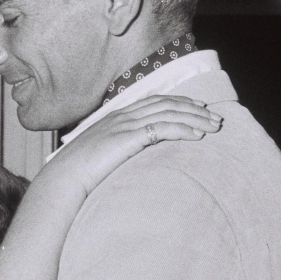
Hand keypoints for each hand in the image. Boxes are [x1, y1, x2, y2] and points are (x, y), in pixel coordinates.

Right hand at [35, 94, 220, 201]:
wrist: (64, 178)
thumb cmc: (78, 173)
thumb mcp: (100, 156)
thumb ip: (117, 150)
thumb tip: (127, 159)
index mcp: (116, 117)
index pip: (154, 101)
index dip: (179, 102)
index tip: (198, 108)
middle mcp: (123, 116)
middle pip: (167, 104)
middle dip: (194, 110)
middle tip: (216, 118)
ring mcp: (126, 125)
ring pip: (170, 114)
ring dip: (195, 120)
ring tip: (214, 127)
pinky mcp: (129, 138)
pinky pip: (164, 129)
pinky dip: (184, 130)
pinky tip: (198, 137)